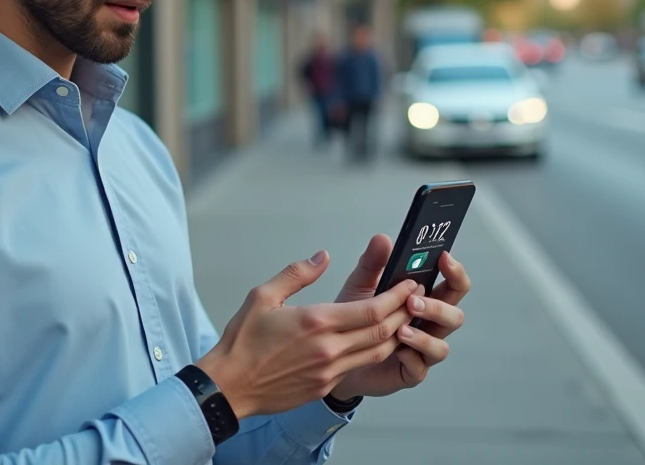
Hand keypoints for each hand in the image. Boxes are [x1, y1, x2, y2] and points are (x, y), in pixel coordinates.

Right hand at [196, 250, 420, 418]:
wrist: (229, 386)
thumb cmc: (242, 342)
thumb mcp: (263, 295)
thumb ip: (297, 273)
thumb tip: (322, 257)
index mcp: (315, 321)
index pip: (371, 309)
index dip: (396, 296)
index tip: (408, 283)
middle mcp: (328, 348)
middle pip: (382, 330)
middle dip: (404, 312)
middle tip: (416, 297)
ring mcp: (328, 370)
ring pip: (377, 351)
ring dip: (396, 334)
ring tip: (405, 317)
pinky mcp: (324, 385)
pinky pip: (359, 366)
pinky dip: (375, 351)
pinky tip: (378, 340)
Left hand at [327, 235, 469, 400]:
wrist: (337, 353)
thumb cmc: (355, 318)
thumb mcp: (360, 286)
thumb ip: (373, 264)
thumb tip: (382, 239)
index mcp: (425, 300)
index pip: (453, 285)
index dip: (455, 272)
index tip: (444, 258)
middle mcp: (429, 325)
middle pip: (454, 314)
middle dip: (438, 306)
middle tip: (413, 300)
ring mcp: (423, 350)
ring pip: (442, 345)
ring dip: (425, 335)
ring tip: (402, 329)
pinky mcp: (411, 372)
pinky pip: (421, 368)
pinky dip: (411, 358)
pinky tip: (398, 351)